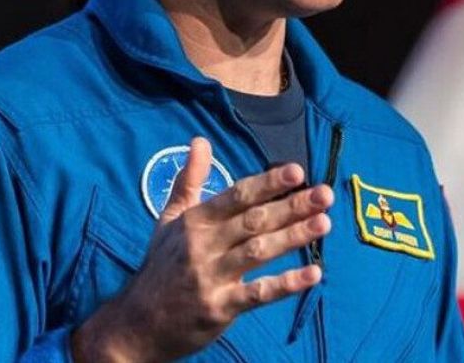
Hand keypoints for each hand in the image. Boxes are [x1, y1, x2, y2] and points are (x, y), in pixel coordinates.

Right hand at [72, 136, 333, 362]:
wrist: (137, 324)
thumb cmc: (161, 266)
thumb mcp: (169, 220)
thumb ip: (188, 180)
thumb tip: (200, 140)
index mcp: (195, 221)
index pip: (237, 196)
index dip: (267, 183)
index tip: (297, 171)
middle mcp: (203, 245)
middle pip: (254, 220)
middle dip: (291, 206)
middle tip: (326, 194)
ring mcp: (211, 277)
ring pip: (259, 251)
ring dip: (293, 237)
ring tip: (324, 223)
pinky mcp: (220, 308)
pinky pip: (257, 294)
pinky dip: (286, 284)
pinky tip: (313, 274)